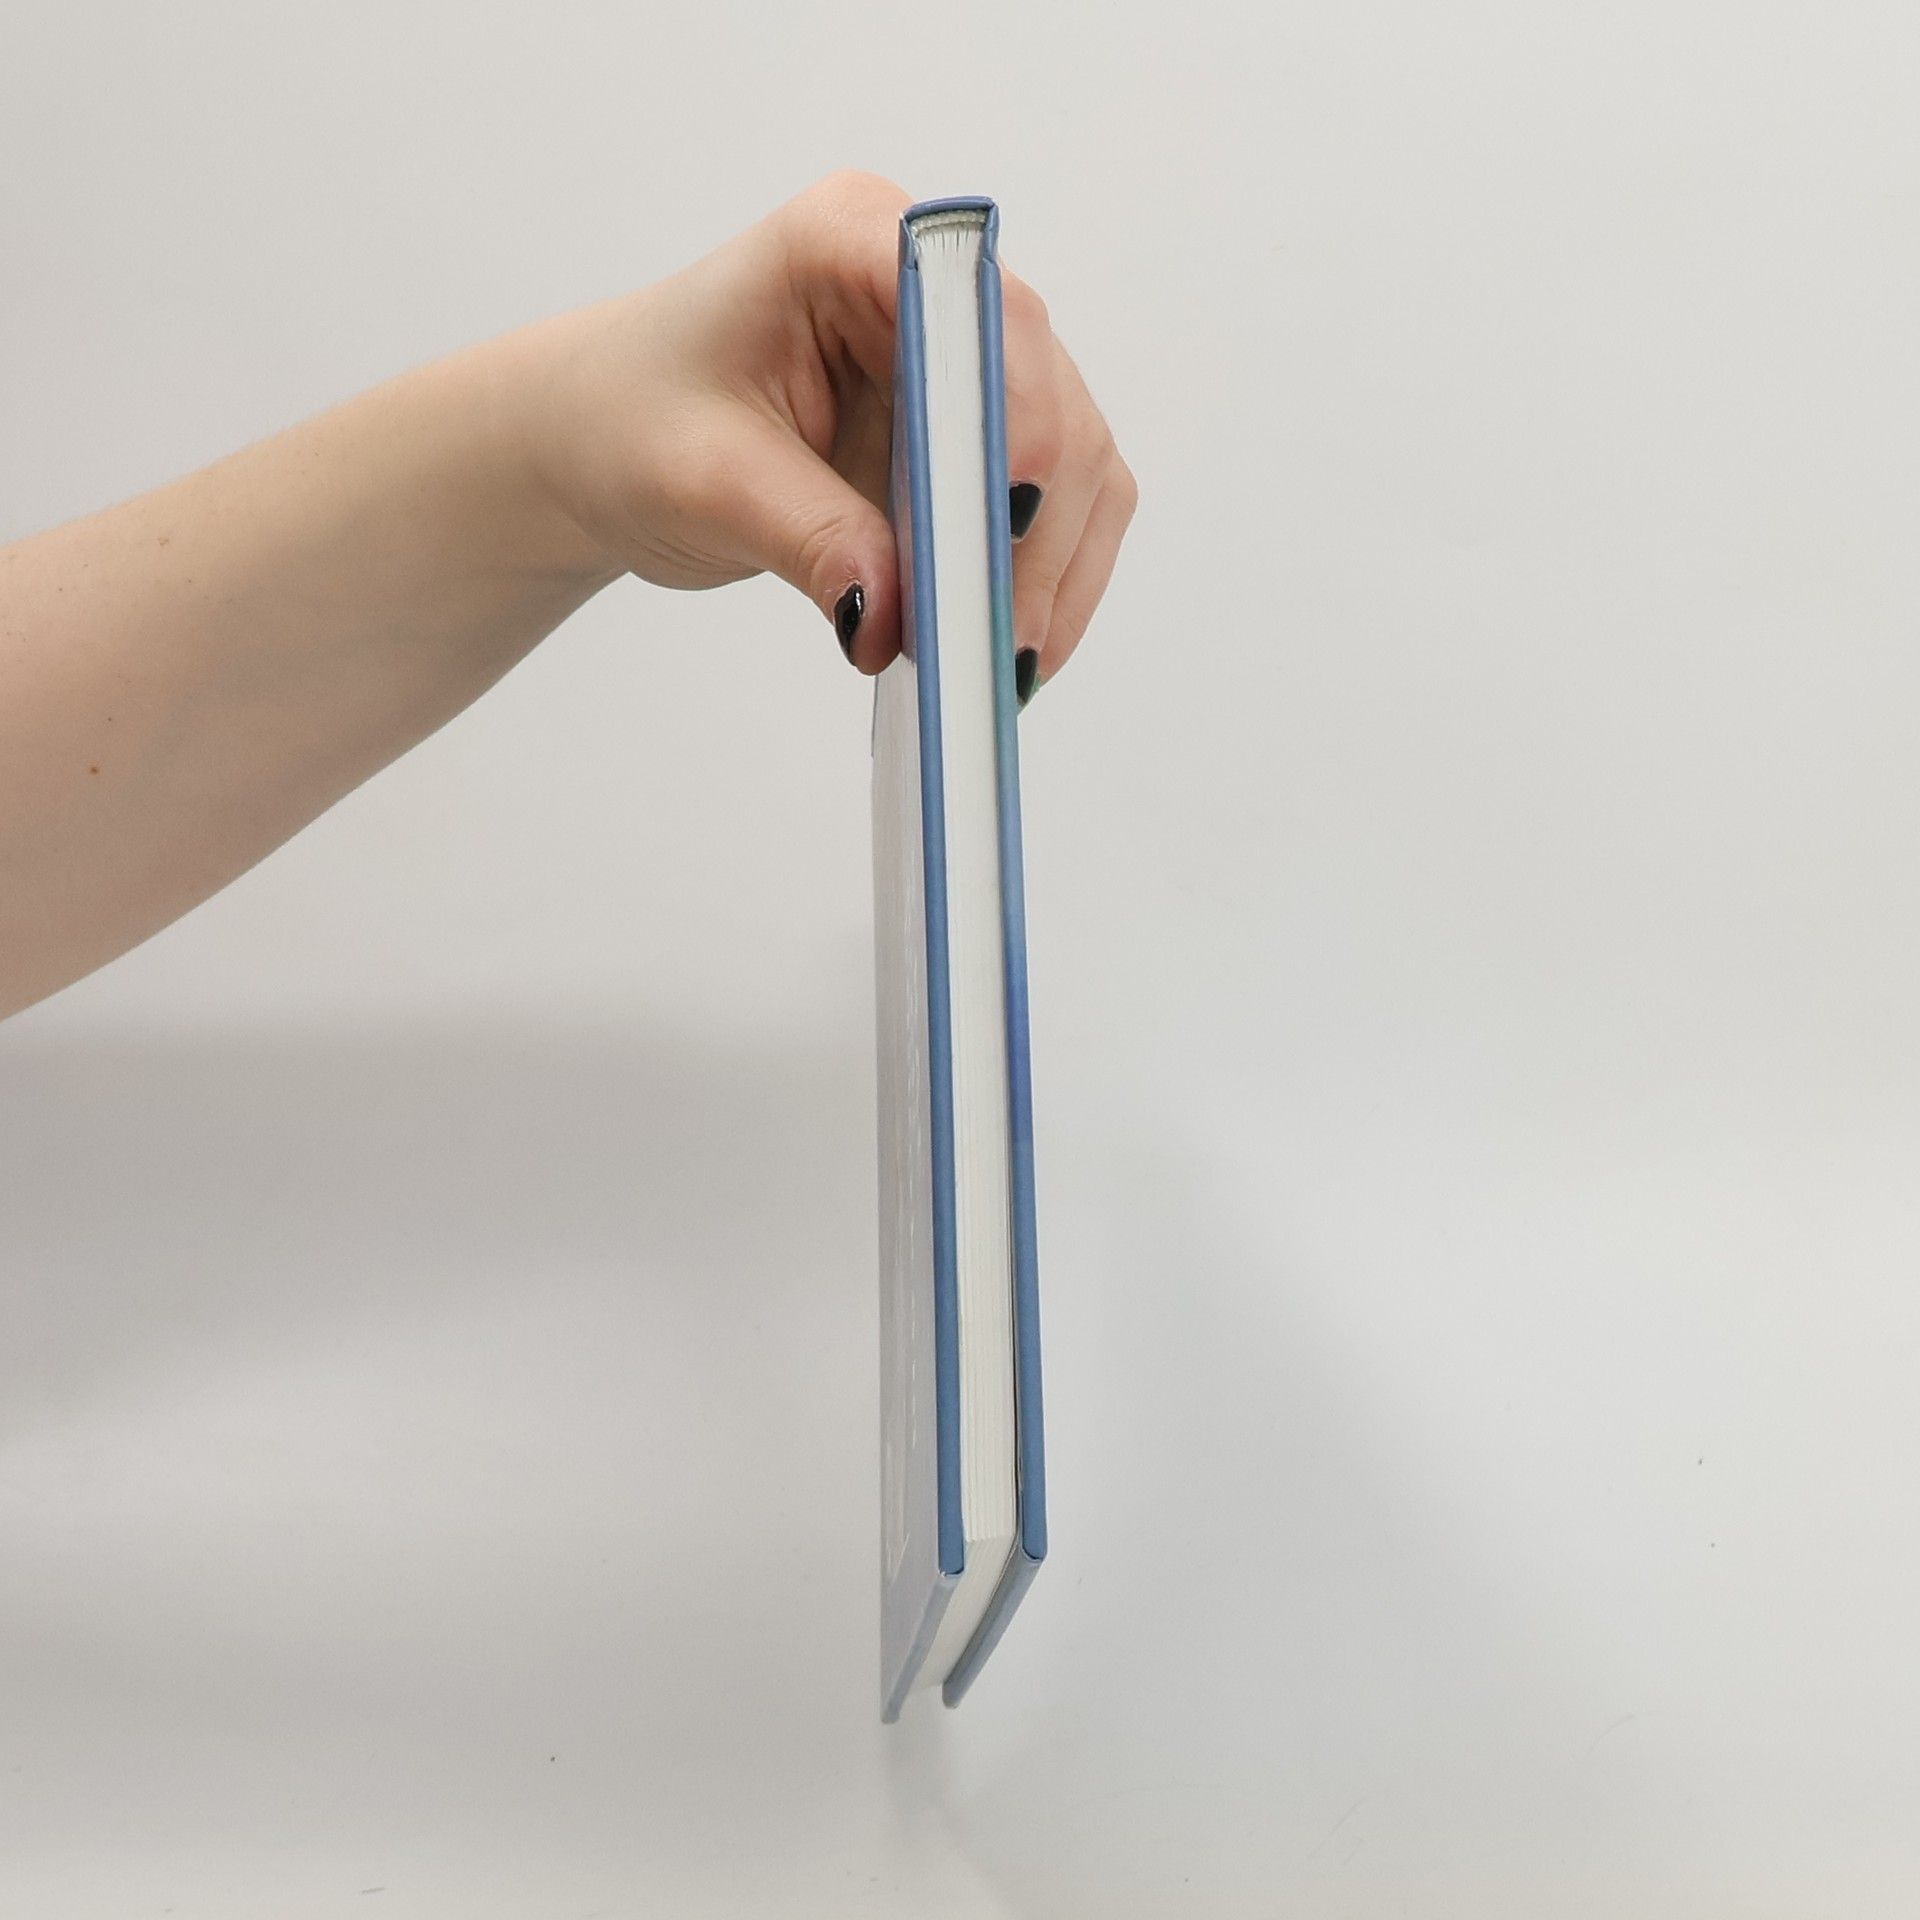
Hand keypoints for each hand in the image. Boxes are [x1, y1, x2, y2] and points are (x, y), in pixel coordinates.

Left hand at [525, 171, 1136, 692]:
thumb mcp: (707, 483)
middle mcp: (931, 288)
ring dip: (1054, 567)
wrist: (603, 445)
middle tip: (1002, 642)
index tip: (1009, 522)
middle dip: (1037, 527)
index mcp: (852, 241)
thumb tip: (893, 620)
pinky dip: (1045, 579)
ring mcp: (965, 362)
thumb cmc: (632, 424)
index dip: (1013, 419)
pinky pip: (1055, 508)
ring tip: (1006, 664)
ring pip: (1075, 462)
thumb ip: (810, 538)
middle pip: (1048, 400)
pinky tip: (1009, 646)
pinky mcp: (976, 435)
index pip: (977, 317)